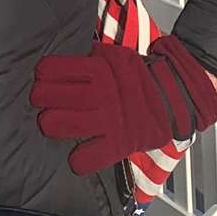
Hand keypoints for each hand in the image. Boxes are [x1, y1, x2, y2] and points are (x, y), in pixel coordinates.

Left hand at [30, 35, 216, 175]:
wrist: (176, 95)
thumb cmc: (138, 75)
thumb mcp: (113, 55)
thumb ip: (88, 57)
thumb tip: (63, 59)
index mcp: (96, 68)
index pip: (49, 70)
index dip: (43, 75)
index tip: (43, 78)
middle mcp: (99, 93)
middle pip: (45, 98)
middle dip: (40, 100)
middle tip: (44, 102)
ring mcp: (108, 120)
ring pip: (56, 125)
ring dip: (50, 124)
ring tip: (53, 123)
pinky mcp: (119, 143)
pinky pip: (85, 158)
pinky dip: (77, 159)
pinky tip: (77, 153)